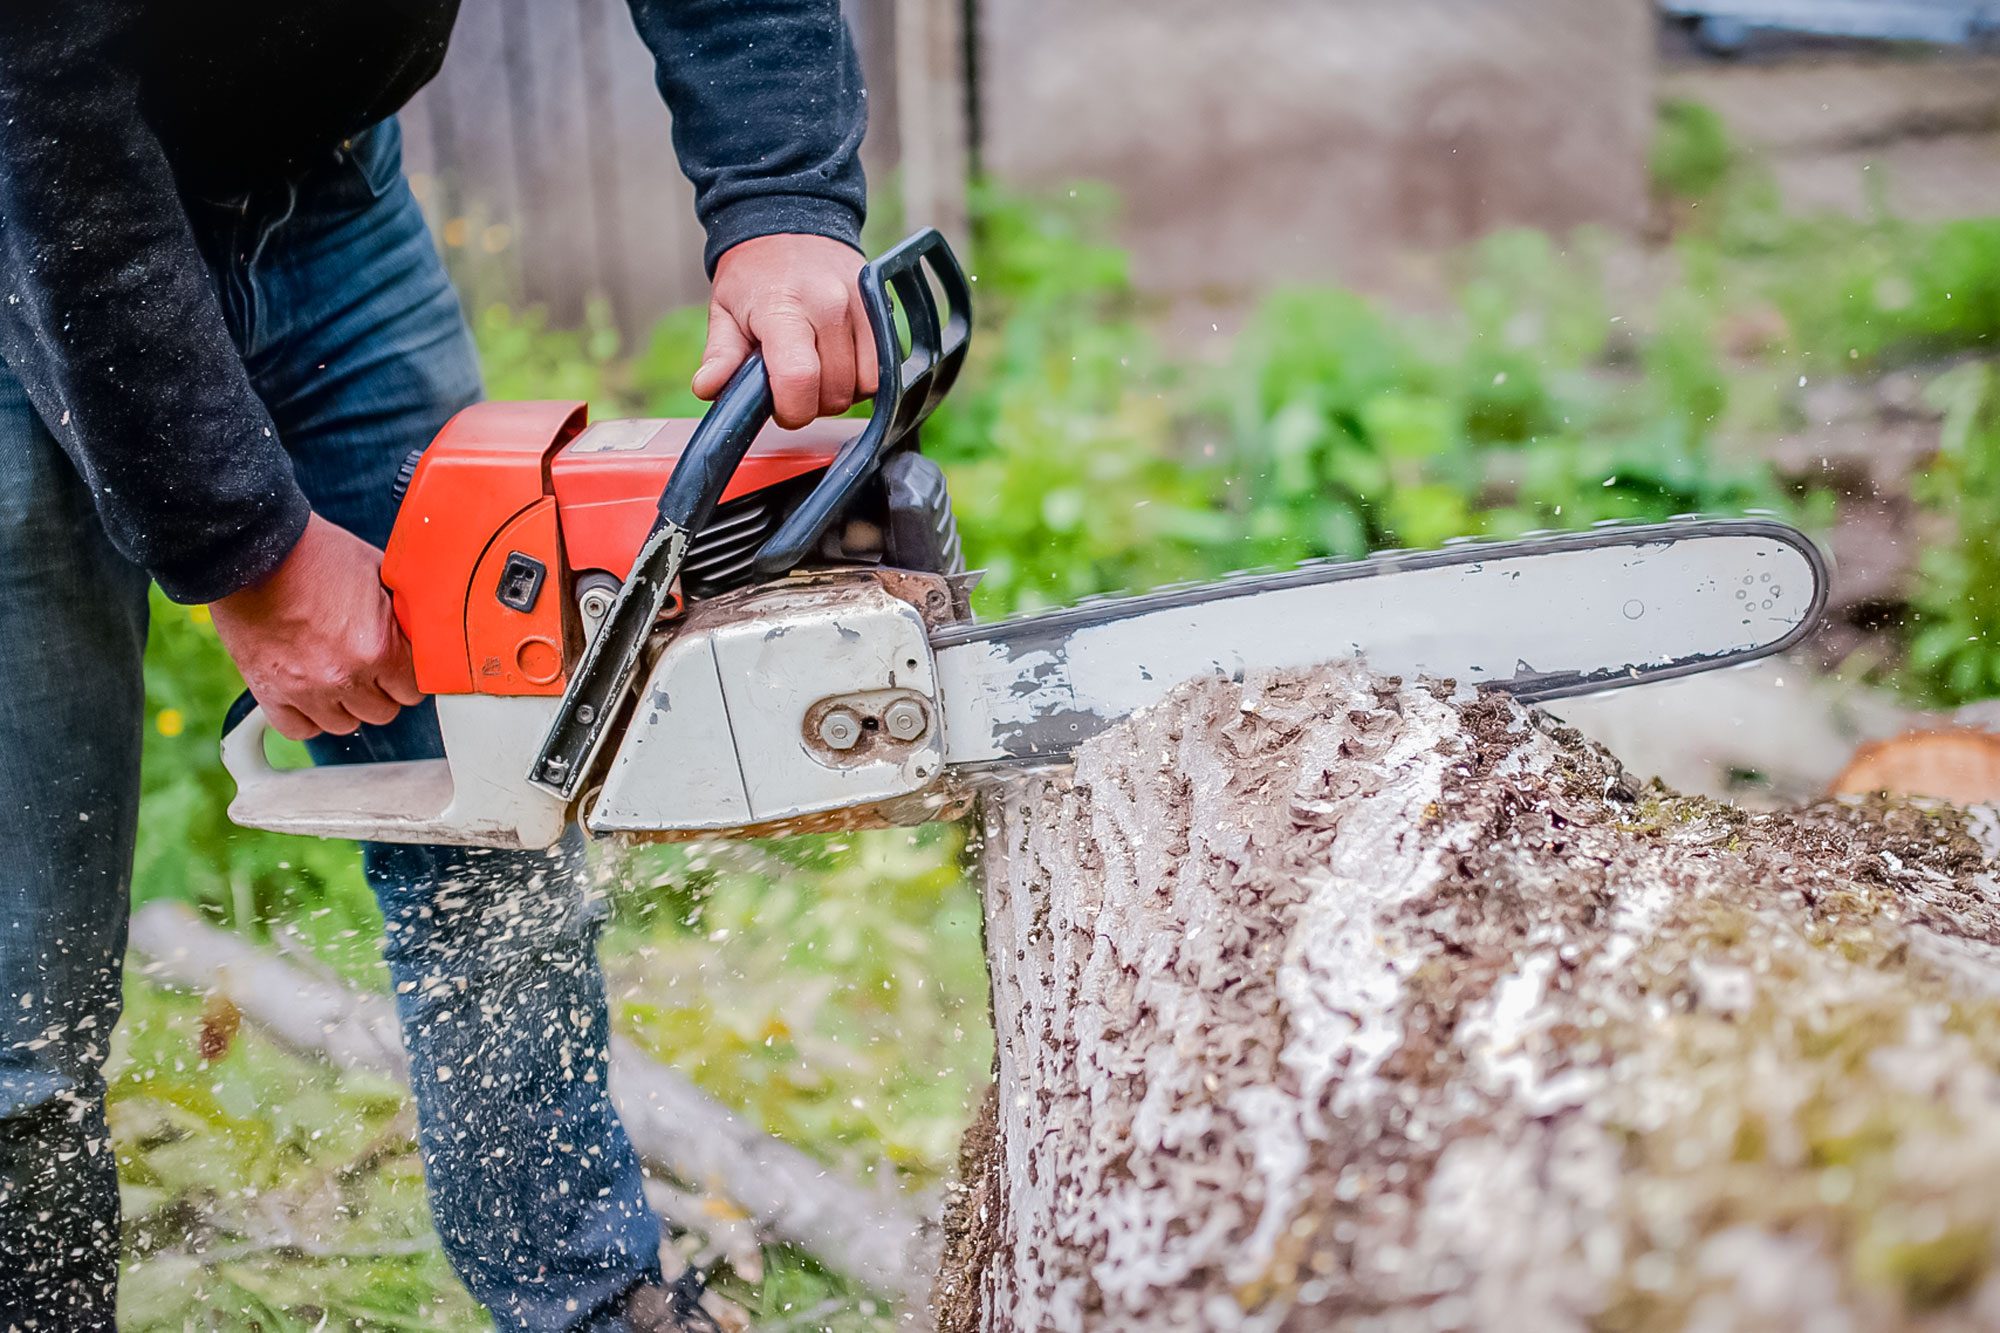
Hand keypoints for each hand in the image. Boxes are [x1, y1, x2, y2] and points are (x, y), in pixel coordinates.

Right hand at [210, 514, 423, 739]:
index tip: (399, 663)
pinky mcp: (269, 692)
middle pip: (382, 711)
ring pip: (345, 725)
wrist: (253, 549)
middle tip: (368, 665)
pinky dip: (308, 717)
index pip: (414, 690)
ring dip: (347, 705)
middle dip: (380, 689)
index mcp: (377, 647)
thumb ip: (403, 611)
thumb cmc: (315, 554)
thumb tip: (423, 630)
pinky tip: (311, 694)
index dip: (408, 674)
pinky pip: (299, 730)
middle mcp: (344, 676)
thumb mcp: (378, 572)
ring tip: (338, 675)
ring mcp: (305, 689)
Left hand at [695, 233, 878, 429]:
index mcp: (783, 306)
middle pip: (835, 392)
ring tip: (817, 373)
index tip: (781, 409)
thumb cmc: (754, 274)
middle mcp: (830, 305)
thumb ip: (720, 355)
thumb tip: (707, 389)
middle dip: (813, 404)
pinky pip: (884, 368)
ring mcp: (862, 306)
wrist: (791, 223)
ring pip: (865, 386)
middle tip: (793, 386)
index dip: (792, 410)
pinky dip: (863, 379)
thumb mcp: (724, 311)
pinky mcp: (883, 310)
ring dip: (841, 393)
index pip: (799, 379)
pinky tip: (840, 365)